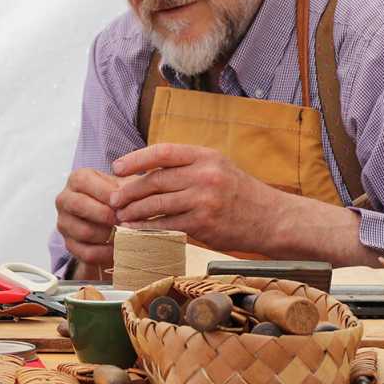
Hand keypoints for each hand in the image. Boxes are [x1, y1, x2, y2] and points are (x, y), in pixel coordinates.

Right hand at [55, 168, 121, 271]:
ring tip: (125, 233)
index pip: (84, 182)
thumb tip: (131, 195)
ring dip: (108, 234)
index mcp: (78, 179)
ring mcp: (64, 223)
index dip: (105, 193)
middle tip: (123, 219)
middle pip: (78, 205)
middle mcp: (66, 199)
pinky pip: (87, 252)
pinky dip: (107, 252)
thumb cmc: (122, 197)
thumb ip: (128, 187)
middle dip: (104, 214)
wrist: (117, 219)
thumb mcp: (127, 185)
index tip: (122, 201)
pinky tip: (120, 247)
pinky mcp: (70, 245)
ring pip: (83, 231)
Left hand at [110, 144, 272, 252]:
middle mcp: (205, 175)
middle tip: (113, 199)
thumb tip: (148, 170)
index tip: (117, 167)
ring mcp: (204, 200)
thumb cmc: (240, 192)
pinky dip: (148, 229)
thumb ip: (188, 166)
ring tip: (121, 216)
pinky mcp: (204, 224)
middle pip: (155, 180)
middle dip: (129, 191)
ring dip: (134, 212)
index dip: (136, 158)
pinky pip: (167, 226)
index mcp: (206, 156)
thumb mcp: (219, 167)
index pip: (163, 152)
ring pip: (157, 204)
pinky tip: (137, 232)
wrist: (270, 217)